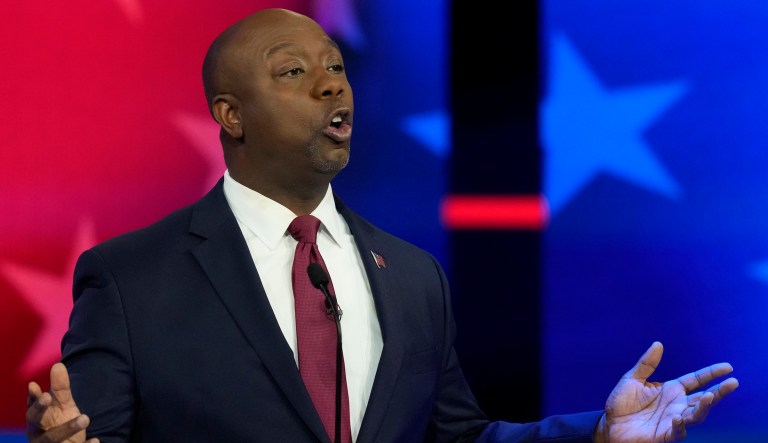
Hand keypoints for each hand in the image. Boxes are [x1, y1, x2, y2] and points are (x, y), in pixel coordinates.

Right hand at [26, 362, 98, 442]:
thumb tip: (58, 365)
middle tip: (48, 395)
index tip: (34, 385)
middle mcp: (39, 434)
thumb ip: (60, 388)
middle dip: (40, 410)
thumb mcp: (62, 405)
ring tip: (86, 417)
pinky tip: (96, 440)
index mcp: (36, 421)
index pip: (32, 410)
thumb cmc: (58, 422)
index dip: (33, 399)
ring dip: (68, 428)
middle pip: (37, 423)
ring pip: (54, 438)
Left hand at [595, 341, 737, 442]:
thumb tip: (658, 344)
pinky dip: (681, 424)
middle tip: (733, 383)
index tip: (727, 367)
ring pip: (696, 415)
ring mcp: (673, 420)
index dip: (711, 374)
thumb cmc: (621, 404)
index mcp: (671, 390)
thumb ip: (646, 364)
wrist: (610, 424)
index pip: (696, 380)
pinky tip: (680, 416)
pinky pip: (678, 430)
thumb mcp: (632, 379)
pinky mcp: (665, 434)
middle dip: (719, 392)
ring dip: (704, 407)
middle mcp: (677, 405)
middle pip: (704, 398)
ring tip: (710, 396)